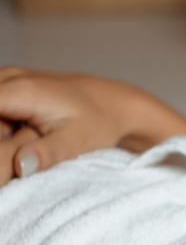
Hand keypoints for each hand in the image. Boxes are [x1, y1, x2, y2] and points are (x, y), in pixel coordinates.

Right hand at [0, 67, 144, 185]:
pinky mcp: (10, 86)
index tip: (6, 154)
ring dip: (2, 135)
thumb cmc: (100, 122)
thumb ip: (47, 154)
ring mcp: (7, 79)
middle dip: (0, 139)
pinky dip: (3, 128)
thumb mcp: (77, 142)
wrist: (116, 104)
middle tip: (24, 149)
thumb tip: (20, 166)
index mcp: (19, 90)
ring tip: (30, 143)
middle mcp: (7, 78)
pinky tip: (21, 137)